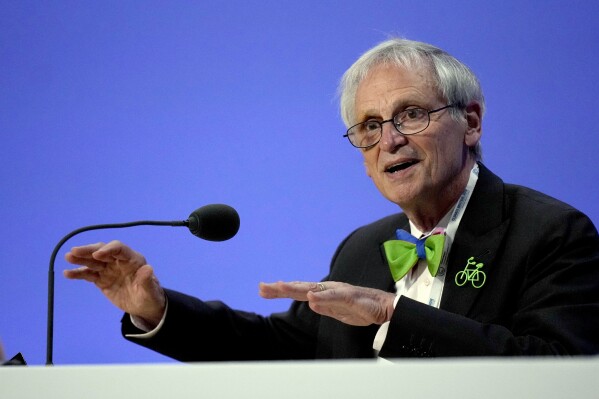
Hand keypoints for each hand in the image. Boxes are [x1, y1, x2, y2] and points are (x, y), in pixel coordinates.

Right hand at [63, 240, 165, 327]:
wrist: (144, 306)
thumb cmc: (150, 295)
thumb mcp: (151, 291)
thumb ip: (147, 280)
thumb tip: (148, 268)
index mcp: (132, 260)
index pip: (119, 249)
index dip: (108, 249)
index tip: (97, 254)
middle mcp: (119, 261)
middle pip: (102, 251)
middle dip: (89, 251)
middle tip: (74, 251)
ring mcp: (109, 270)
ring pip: (93, 261)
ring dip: (80, 259)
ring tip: (68, 257)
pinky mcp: (101, 280)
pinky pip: (89, 274)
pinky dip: (78, 273)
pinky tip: (67, 273)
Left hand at [259, 281, 394, 325]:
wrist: (385, 308)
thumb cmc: (362, 309)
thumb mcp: (339, 312)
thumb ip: (325, 308)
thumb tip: (310, 303)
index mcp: (324, 293)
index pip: (299, 291)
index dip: (281, 291)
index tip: (263, 290)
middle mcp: (328, 288)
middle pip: (300, 287)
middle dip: (281, 288)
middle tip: (261, 287)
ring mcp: (338, 291)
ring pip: (313, 288)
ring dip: (296, 288)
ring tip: (279, 287)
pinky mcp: (350, 297)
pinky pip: (334, 296)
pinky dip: (322, 296)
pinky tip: (310, 296)